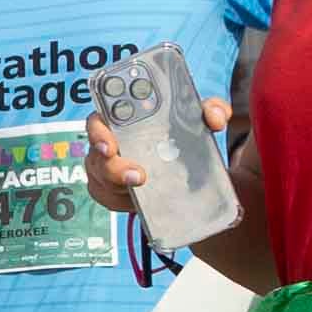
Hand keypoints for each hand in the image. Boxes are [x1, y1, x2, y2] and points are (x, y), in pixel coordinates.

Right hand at [81, 104, 224, 211]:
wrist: (190, 169)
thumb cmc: (184, 136)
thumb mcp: (200, 120)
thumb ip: (212, 110)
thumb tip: (215, 117)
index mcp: (123, 119)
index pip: (99, 120)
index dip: (97, 131)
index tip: (109, 144)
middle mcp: (112, 142)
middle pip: (97, 155)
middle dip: (111, 167)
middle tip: (136, 175)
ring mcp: (110, 168)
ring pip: (100, 179)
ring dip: (118, 185)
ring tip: (141, 187)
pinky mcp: (114, 190)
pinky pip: (107, 198)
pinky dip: (119, 201)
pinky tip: (133, 201)